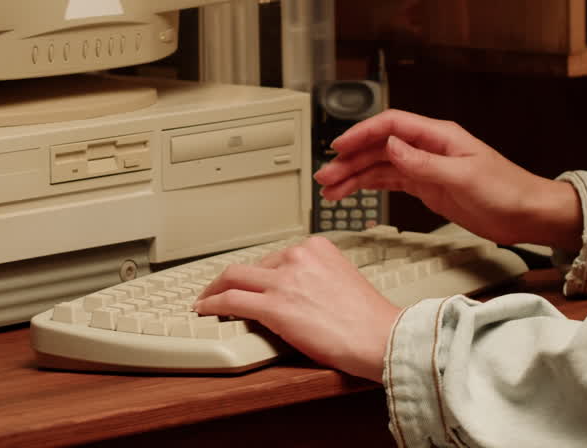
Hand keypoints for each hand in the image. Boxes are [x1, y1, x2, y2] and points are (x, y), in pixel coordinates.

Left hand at [192, 236, 399, 381]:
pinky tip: (205, 309)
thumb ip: (316, 276)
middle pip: (251, 264)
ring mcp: (284, 280)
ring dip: (214, 289)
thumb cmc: (369, 319)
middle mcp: (298, 256)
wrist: (381, 337)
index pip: (274, 256)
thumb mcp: (343, 279)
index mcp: (317, 247)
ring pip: (234, 277)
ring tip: (206, 300)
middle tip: (219, 290)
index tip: (248, 281)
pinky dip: (212, 304)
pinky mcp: (274, 306)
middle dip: (231, 279)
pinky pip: (231, 300)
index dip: (256, 273)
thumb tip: (295, 291)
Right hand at [314, 110, 582, 252]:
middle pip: (379, 146)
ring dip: (355, 176)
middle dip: (349, 160)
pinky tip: (353, 193)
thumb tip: (391, 145)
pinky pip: (390, 182)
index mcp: (439, 136)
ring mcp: (426, 167)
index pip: (390, 125)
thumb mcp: (464, 177)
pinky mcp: (427, 186)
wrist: (529, 214)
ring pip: (380, 166)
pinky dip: (369, 188)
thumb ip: (424, 163)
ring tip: (331, 189)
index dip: (362, 133)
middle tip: (326, 175)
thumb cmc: (508, 191)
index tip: (339, 146)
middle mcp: (429, 148)